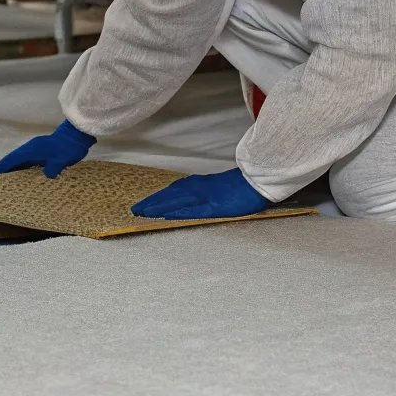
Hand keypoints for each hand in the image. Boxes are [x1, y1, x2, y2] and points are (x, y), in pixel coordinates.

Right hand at [0, 120, 95, 178]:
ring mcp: (35, 150)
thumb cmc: (68, 147)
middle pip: (13, 161)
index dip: (2, 168)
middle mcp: (30, 149)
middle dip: (6, 171)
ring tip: (11, 184)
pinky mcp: (41, 152)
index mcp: (31, 150)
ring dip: (15, 171)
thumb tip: (46, 176)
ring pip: (21, 162)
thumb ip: (52, 169)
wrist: (76, 135)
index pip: (11, 160)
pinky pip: (28, 162)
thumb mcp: (61, 160)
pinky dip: (24, 170)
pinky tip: (26, 179)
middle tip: (1, 184)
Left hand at [131, 168, 270, 219]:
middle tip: (134, 210)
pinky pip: (194, 210)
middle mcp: (200, 188)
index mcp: (201, 183)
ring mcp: (207, 196)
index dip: (157, 197)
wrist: (261, 179)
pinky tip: (166, 216)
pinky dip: (178, 212)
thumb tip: (191, 195)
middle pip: (170, 195)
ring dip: (158, 206)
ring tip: (143, 212)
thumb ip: (205, 189)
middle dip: (152, 202)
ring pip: (177, 201)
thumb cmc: (243, 184)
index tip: (143, 203)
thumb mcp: (220, 186)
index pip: (174, 190)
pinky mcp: (216, 206)